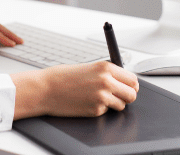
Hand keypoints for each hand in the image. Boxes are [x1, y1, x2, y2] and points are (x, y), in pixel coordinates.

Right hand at [11, 61, 138, 118]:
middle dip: (127, 96)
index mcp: (106, 67)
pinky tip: (87, 102)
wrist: (46, 88)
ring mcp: (102, 97)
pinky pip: (106, 111)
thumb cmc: (63, 77)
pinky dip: (100, 109)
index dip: (131, 85)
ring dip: (114, 103)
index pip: (132, 79)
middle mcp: (106, 81)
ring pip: (122, 105)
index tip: (128, 87)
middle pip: (132, 94)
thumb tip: (123, 81)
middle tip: (119, 95)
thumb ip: (107, 73)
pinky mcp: (96, 110)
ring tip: (99, 97)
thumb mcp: (89, 67)